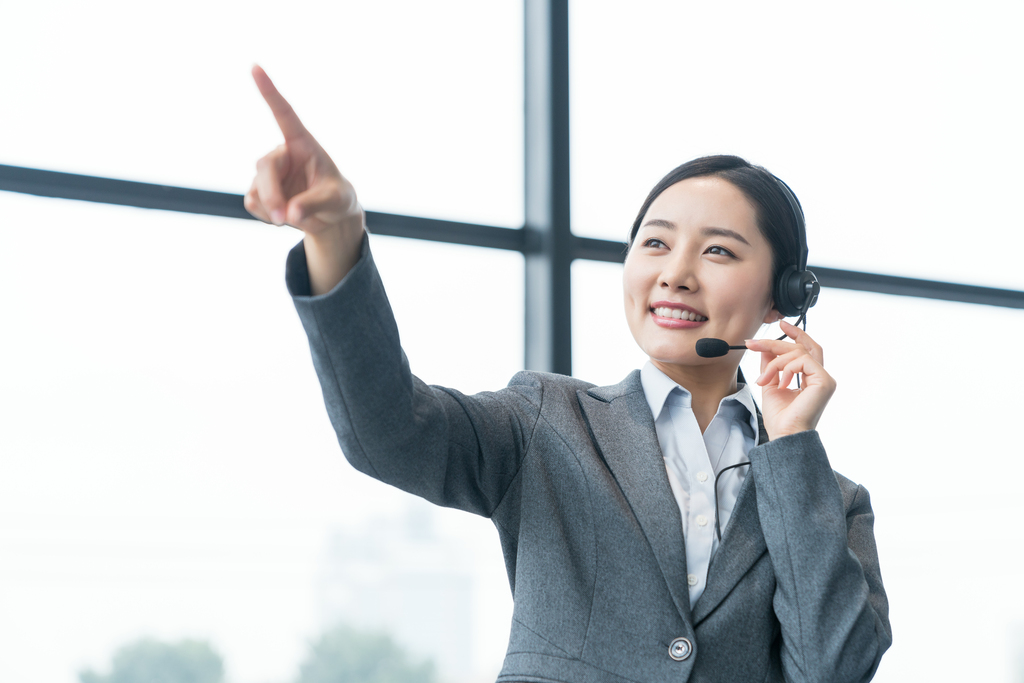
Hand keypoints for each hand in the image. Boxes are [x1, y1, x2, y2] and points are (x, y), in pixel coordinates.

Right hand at [244, 65, 362, 240]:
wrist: (329, 217)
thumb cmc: (337, 199)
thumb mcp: (336, 200)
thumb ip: (314, 203)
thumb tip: (290, 212)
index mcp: (303, 143)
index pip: (284, 113)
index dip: (269, 91)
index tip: (255, 67)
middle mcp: (282, 153)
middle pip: (265, 167)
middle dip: (272, 195)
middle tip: (283, 219)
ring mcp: (269, 172)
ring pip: (256, 189)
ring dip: (271, 210)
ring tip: (292, 218)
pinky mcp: (259, 190)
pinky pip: (253, 204)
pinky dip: (266, 217)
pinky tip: (282, 217)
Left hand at [745, 321, 836, 439]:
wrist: (784, 434)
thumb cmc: (780, 417)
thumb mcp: (771, 384)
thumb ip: (771, 365)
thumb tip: (765, 347)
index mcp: (811, 377)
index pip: (807, 348)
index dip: (796, 334)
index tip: (781, 324)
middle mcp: (821, 376)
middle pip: (802, 346)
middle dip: (775, 342)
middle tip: (753, 344)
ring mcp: (825, 379)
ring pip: (798, 352)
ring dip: (775, 362)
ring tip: (764, 379)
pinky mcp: (824, 381)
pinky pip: (802, 361)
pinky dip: (786, 368)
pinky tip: (780, 383)